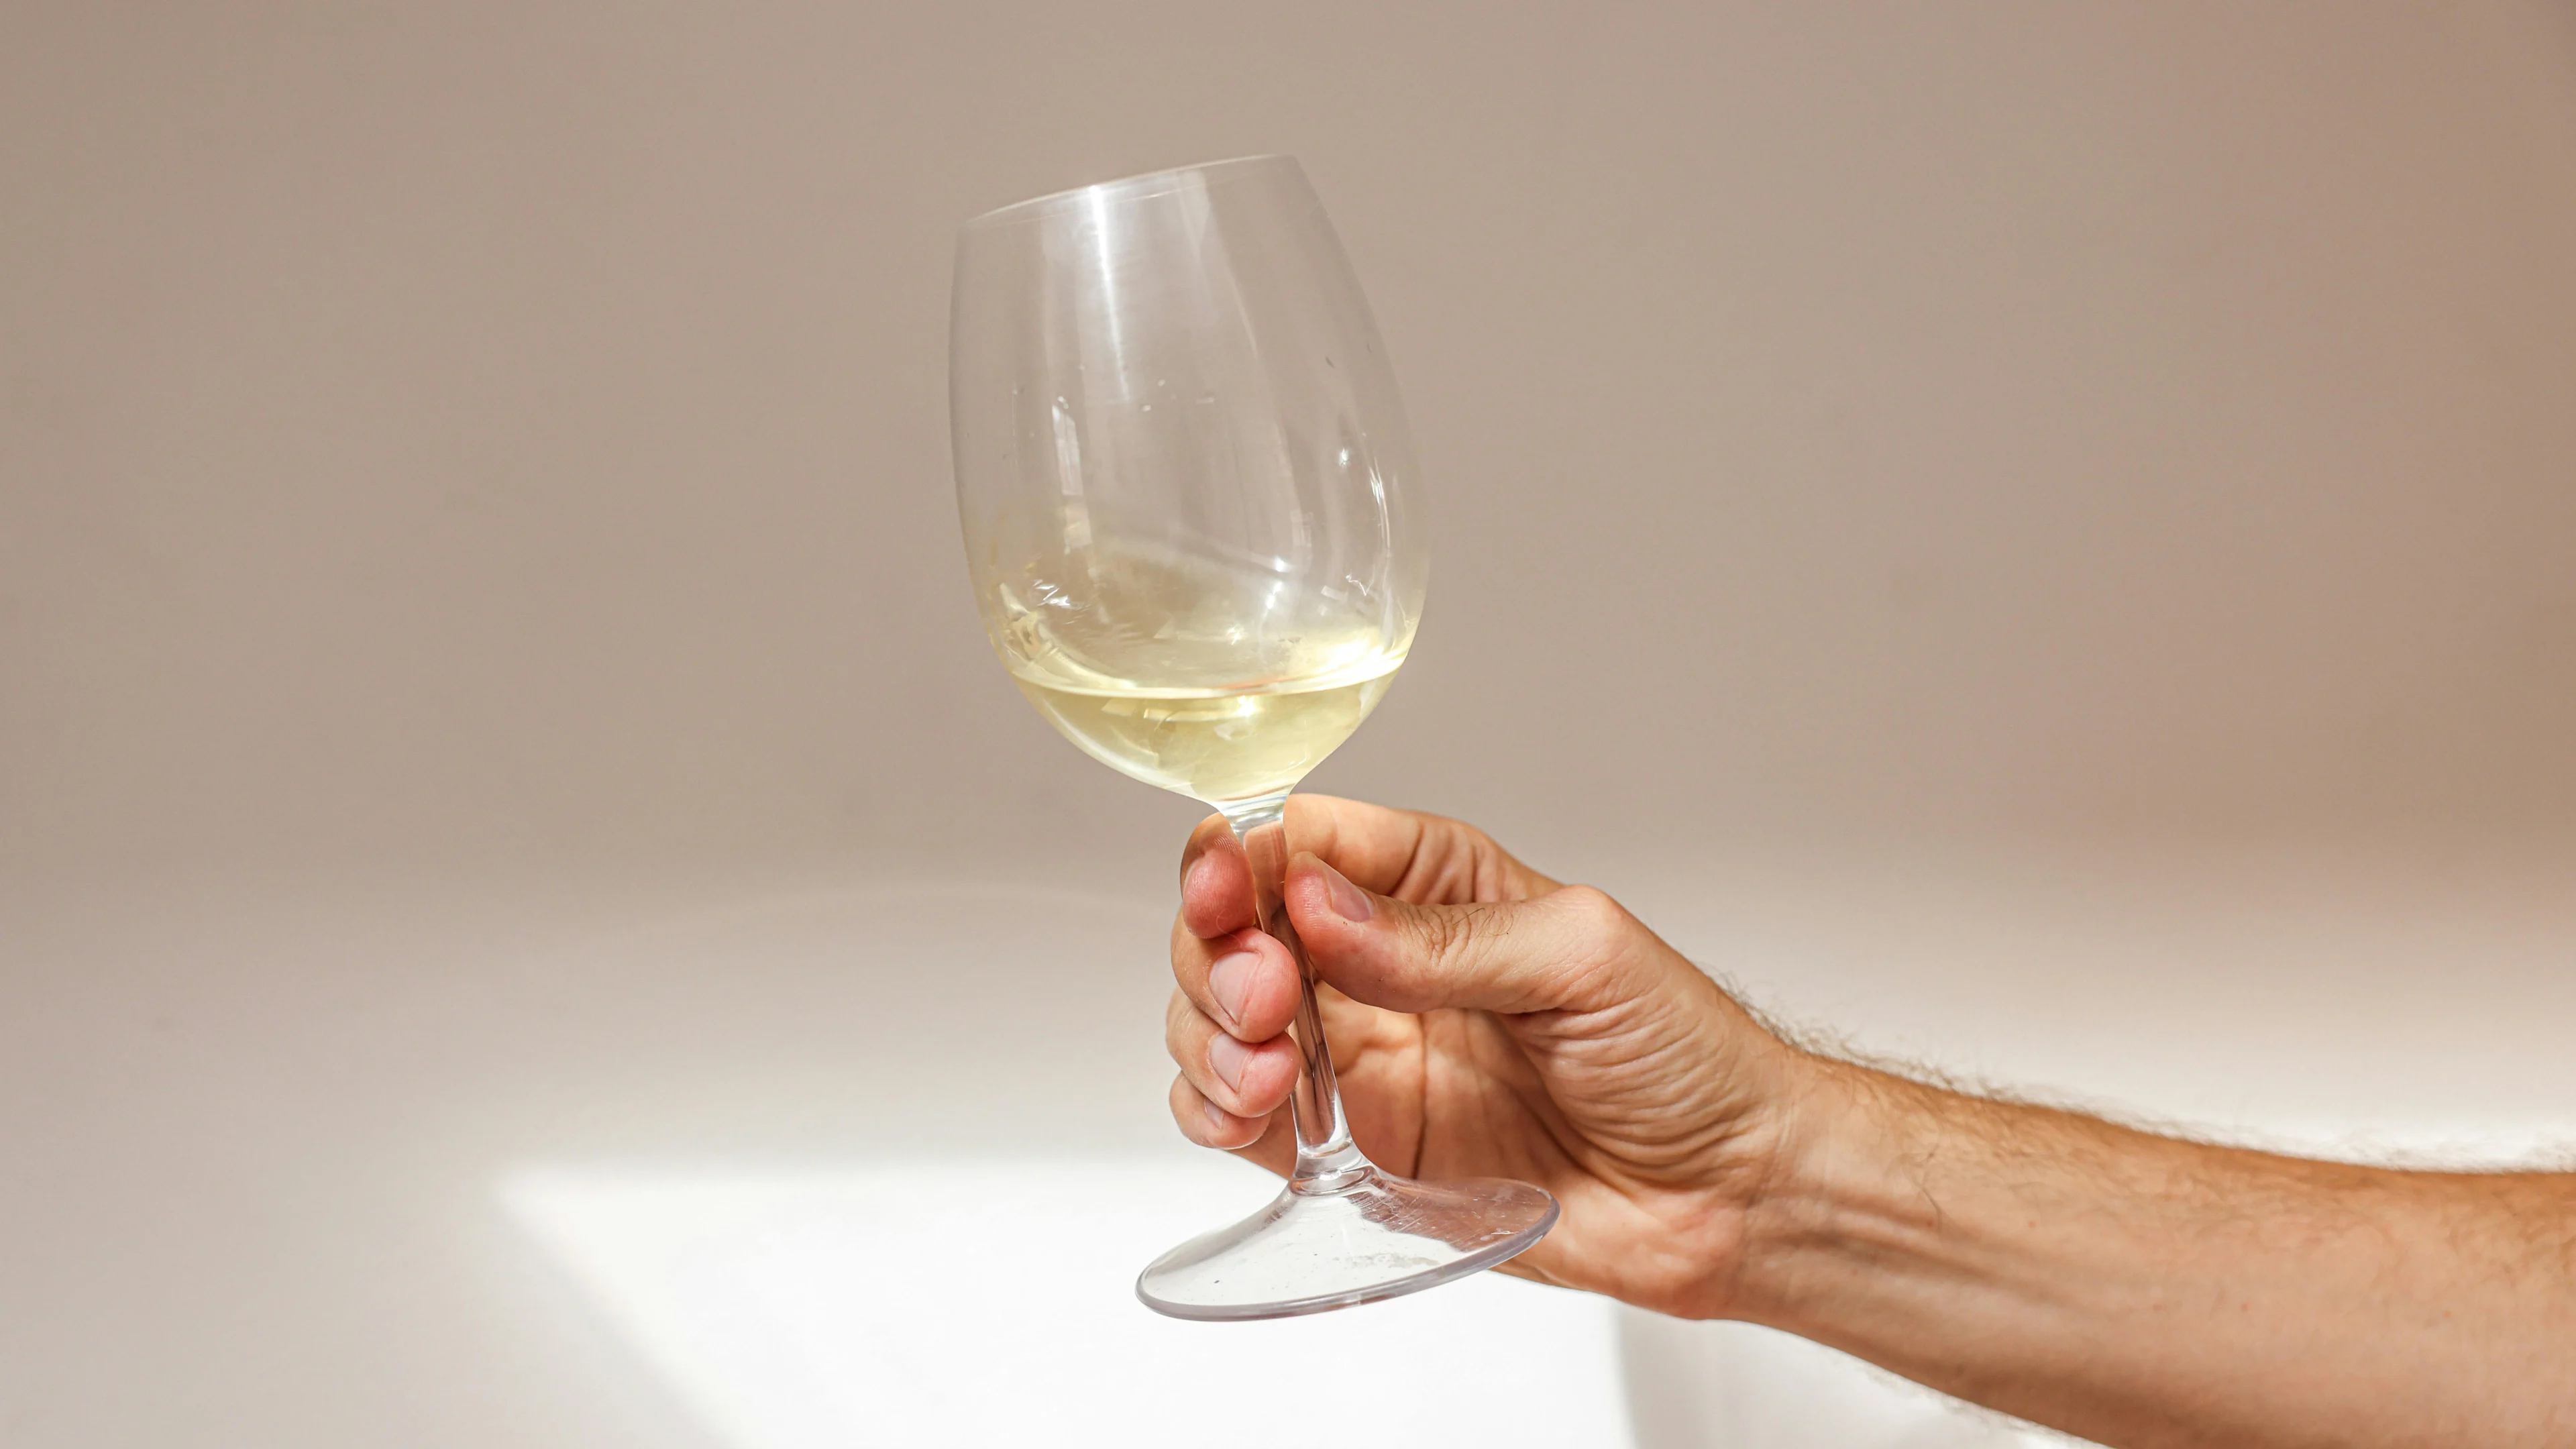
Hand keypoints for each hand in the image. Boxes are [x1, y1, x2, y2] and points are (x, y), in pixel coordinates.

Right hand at [1162, 794, 1806, 1316]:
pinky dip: (1213, 1111)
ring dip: (1207, 1036)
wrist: (1732, 1195)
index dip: (1240, 858)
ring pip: (1219, 1022)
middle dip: (1218, 955)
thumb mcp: (1580, 959)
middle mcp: (1381, 963)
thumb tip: (1320, 906)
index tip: (1225, 891)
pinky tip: (1245, 1114)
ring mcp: (1360, 1056)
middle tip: (1262, 1001)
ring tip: (1261, 1071)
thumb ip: (1444, 940)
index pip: (1300, 840)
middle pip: (1236, 928)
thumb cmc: (1687, 1057)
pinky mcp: (1354, 1150)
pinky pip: (1245, 1120)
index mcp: (1435, 885)